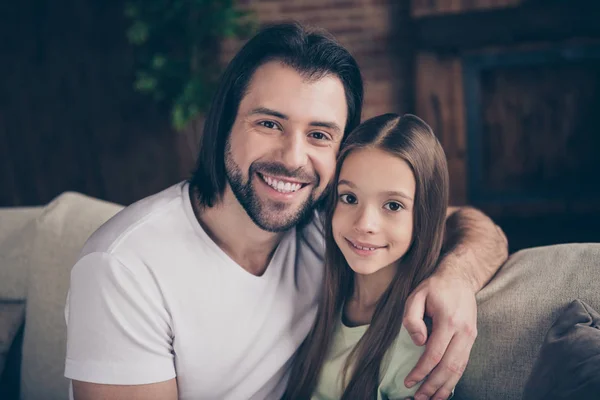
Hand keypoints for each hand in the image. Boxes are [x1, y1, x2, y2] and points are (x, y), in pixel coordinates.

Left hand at [402, 270, 477, 399]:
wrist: (460, 277)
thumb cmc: (434, 287)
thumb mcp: (416, 295)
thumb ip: (412, 318)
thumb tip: (418, 342)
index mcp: (449, 321)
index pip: (434, 354)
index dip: (421, 371)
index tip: (408, 382)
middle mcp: (464, 332)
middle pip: (449, 367)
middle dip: (433, 386)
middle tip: (418, 398)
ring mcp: (471, 336)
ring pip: (459, 369)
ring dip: (445, 387)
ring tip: (431, 399)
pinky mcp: (472, 339)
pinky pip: (463, 364)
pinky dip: (454, 379)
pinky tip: (444, 388)